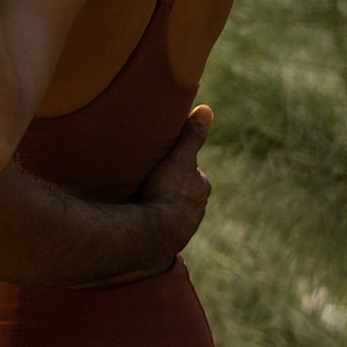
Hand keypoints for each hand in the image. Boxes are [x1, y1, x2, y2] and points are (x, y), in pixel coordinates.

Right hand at [141, 104, 214, 253]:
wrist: (157, 231)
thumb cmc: (169, 192)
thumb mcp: (180, 158)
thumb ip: (192, 136)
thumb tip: (206, 109)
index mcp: (201, 188)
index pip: (193, 172)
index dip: (179, 165)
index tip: (164, 162)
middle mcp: (197, 208)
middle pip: (184, 191)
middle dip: (171, 186)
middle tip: (150, 180)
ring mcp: (184, 225)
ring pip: (173, 209)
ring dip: (162, 204)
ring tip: (143, 199)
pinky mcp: (169, 238)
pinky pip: (162, 225)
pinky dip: (154, 220)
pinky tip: (140, 217)